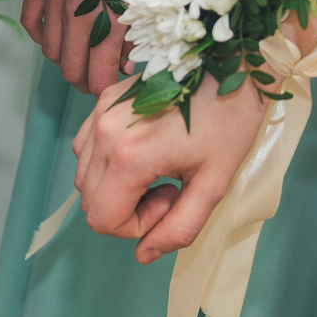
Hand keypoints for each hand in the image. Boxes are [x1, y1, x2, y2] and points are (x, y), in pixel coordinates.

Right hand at [20, 0, 129, 96]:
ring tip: (81, 54)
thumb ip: (135, 41)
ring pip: (51, 53)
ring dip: (66, 59)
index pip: (98, 79)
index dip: (104, 91)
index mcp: (110, 22)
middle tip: (96, 76)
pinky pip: (31, 24)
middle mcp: (79, 15)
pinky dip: (42, 35)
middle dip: (84, 80)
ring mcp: (56, 0)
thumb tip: (125, 71)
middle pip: (71, 72)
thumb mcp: (146, 3)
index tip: (110, 89)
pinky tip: (58, 33)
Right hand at [74, 74, 267, 264]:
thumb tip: (145, 255)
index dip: (136, 226)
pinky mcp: (103, 98)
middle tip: (167, 187)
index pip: (103, 220)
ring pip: (84, 174)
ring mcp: (99, 111)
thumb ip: (178, 229)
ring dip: (116, 185)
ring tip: (157, 167)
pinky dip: (108, 160)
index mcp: (129, 157)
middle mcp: (104, 133)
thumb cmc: (230, 120)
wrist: (232, 61)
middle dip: (126, 207)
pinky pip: (87, 146)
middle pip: (90, 200)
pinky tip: (144, 147)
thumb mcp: (213, 185)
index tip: (171, 201)